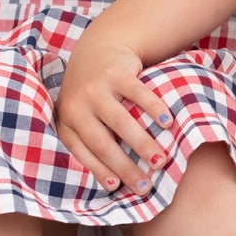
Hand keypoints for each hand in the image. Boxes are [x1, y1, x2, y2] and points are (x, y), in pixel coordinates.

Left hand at [54, 29, 172, 193]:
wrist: (97, 48)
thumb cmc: (92, 93)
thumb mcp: (80, 114)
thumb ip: (88, 139)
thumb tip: (112, 183)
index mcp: (67, 120)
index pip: (82, 152)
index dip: (99, 171)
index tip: (117, 188)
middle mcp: (77, 105)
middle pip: (102, 143)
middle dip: (125, 167)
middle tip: (145, 185)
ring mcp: (96, 88)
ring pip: (121, 121)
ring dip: (142, 143)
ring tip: (160, 160)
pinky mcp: (116, 72)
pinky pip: (138, 94)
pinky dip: (154, 109)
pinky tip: (168, 123)